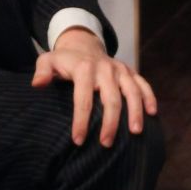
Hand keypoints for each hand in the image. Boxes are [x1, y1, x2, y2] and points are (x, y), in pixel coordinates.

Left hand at [32, 28, 157, 146]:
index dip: (81, 120)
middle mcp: (105, 68)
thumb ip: (42, 71)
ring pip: (132, 91)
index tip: (78, 140)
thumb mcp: (47, 61)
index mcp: (84, 68)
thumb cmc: (63, 61)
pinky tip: (152, 113)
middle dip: (110, 123)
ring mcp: (120, 69)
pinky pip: (143, 84)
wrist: (83, 45)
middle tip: (106, 144)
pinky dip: (150, 97)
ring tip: (135, 133)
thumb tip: (38, 85)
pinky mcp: (130, 71)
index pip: (83, 98)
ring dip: (135, 112)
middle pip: (111, 98)